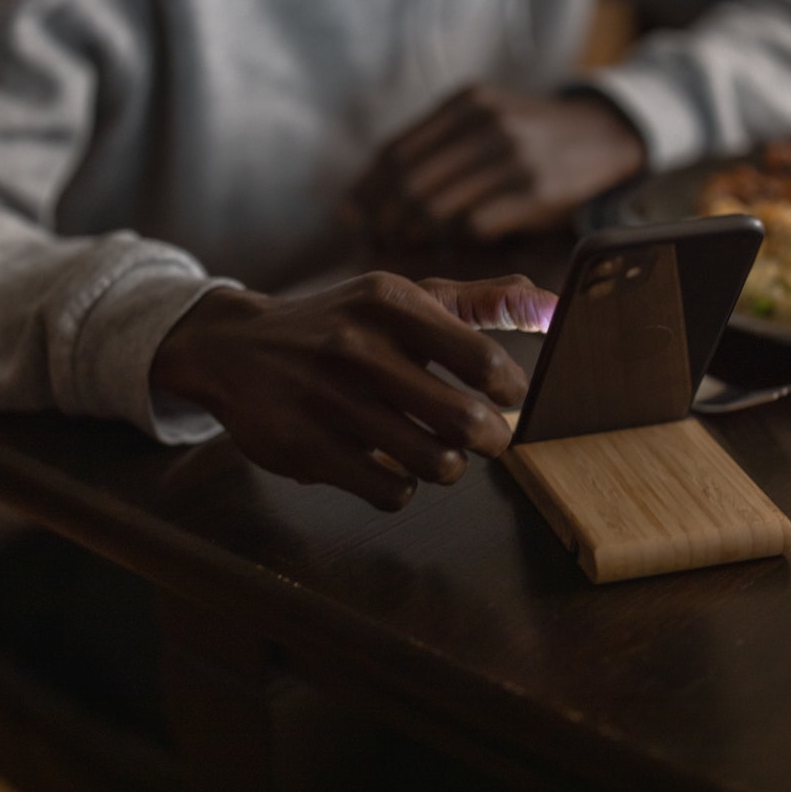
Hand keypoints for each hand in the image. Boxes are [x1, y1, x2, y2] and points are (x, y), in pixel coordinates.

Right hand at [150, 272, 557, 509]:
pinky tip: (390, 465)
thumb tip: (555, 306)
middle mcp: (356, 346)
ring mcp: (327, 399)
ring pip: (433, 463)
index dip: (510, 390)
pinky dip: (403, 487)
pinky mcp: (305, 447)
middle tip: (486, 437)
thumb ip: (480, 302)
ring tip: (437, 452)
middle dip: (489, 438)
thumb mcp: (402, 299)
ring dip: (447, 465)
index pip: (482, 358)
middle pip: (465, 421)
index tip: (509, 397)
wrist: (235, 349)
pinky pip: (390, 491)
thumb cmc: (341, 324)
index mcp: (389, 301)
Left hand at [349, 84, 646, 244]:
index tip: (349, 216)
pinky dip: (450, 243)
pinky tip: (443, 249)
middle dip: (381, 219)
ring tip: (398, 249)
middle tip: (370, 241)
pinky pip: (472, 227)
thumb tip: (361, 198)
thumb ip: (432, 145)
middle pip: (408, 182)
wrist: (603, 135)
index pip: (394, 151)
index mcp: (465, 103)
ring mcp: (511, 158)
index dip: (366, 190)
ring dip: (409, 236)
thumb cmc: (529, 134)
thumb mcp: (484, 115)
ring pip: (434, 208)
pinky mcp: (534, 192)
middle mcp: (486, 124)